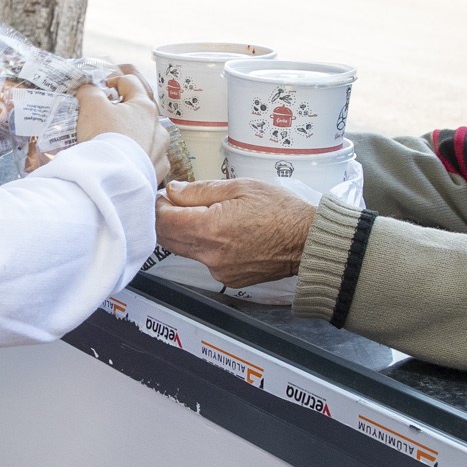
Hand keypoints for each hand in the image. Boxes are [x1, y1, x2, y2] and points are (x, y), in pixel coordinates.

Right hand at [74, 72, 169, 176]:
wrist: (110, 179)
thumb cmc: (104, 138)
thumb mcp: (91, 106)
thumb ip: (90, 92)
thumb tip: (89, 89)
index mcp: (145, 106)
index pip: (130, 82)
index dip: (112, 82)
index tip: (99, 92)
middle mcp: (158, 127)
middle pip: (141, 110)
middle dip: (124, 110)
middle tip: (105, 115)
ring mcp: (160, 151)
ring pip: (148, 136)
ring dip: (135, 135)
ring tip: (115, 141)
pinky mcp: (156, 172)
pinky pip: (148, 159)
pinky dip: (137, 157)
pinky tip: (125, 160)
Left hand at [156, 180, 315, 286]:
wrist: (308, 242)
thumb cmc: (282, 212)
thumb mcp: (240, 187)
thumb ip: (201, 190)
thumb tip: (174, 191)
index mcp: (210, 228)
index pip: (164, 221)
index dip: (159, 205)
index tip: (163, 195)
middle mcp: (210, 255)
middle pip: (169, 239)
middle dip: (166, 220)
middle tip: (174, 203)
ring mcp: (219, 271)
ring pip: (186, 250)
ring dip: (184, 233)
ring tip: (200, 214)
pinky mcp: (228, 279)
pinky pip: (205, 261)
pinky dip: (204, 246)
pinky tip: (221, 232)